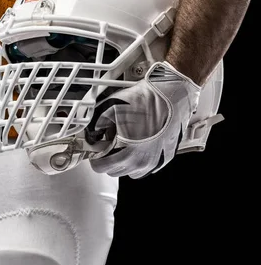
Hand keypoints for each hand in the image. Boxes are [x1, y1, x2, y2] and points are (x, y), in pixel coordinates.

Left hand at [89, 61, 200, 178]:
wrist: (173, 94)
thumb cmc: (147, 100)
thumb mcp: (111, 107)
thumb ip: (96, 124)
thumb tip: (91, 132)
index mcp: (128, 153)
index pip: (101, 167)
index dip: (94, 157)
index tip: (95, 149)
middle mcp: (143, 162)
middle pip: (115, 170)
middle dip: (108, 157)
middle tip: (109, 141)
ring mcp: (156, 161)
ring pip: (131, 171)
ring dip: (124, 161)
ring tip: (124, 142)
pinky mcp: (165, 158)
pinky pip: (146, 167)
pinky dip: (139, 159)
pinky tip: (138, 143)